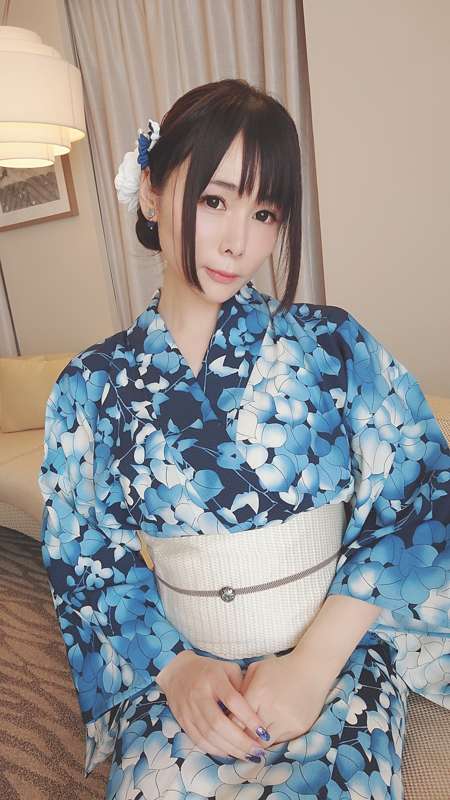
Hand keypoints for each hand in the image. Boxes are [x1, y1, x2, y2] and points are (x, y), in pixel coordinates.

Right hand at [155, 650, 271, 759]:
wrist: (177, 672)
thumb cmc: (209, 670)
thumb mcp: (227, 668)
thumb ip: (241, 685)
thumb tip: (256, 708)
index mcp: (213, 678)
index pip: (232, 700)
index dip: (248, 717)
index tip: (262, 731)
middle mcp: (199, 694)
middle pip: (219, 723)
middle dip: (240, 741)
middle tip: (257, 750)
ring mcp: (189, 709)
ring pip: (209, 735)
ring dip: (230, 748)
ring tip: (247, 755)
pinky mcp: (183, 721)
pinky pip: (199, 740)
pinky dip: (215, 749)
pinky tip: (228, 753)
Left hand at [229, 650, 336, 744]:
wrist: (312, 669)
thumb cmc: (281, 668)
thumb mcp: (257, 670)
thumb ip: (241, 687)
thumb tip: (227, 706)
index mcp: (258, 693)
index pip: (235, 720)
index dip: (228, 727)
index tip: (223, 729)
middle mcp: (272, 709)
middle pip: (248, 735)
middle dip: (240, 737)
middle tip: (233, 738)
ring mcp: (287, 720)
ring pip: (263, 743)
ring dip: (255, 741)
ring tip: (249, 737)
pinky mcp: (298, 728)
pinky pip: (278, 741)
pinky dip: (270, 739)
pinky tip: (266, 732)